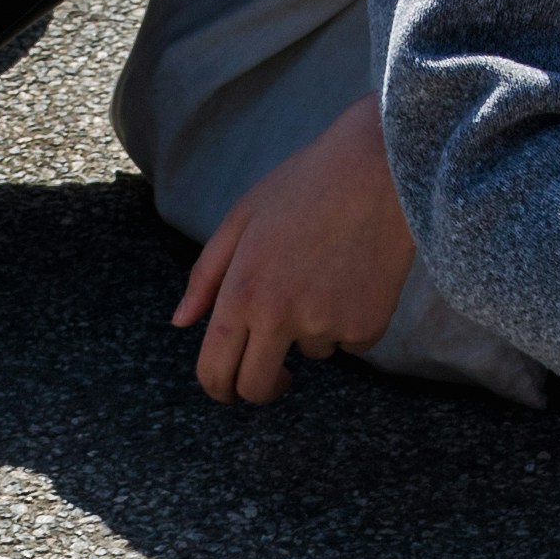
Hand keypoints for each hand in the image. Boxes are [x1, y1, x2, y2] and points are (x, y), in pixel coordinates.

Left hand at [174, 108, 419, 402]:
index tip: (228, 390)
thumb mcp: (241, 220)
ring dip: (315, 330)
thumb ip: (205, 277)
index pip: (216, 368)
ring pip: (312, 354)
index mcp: (242, 291)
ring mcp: (326, 324)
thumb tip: (181, 323)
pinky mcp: (367, 326)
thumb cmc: (304, 187)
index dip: (218, 389)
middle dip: (262, 388)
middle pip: (258, 386)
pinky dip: (352, 320)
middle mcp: (279, 316)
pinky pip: (351, 342)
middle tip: (276, 375)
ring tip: (329, 271)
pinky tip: (357, 275)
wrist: (377, 169)